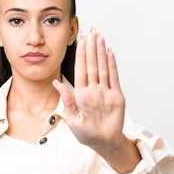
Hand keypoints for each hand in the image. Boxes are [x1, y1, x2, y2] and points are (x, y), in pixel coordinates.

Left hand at [53, 29, 139, 172]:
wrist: (104, 143)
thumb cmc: (86, 134)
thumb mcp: (72, 119)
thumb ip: (67, 101)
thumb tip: (56, 83)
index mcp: (81, 94)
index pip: (80, 70)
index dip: (81, 55)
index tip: (81, 40)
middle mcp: (93, 90)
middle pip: (92, 64)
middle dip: (91, 48)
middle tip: (92, 31)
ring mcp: (105, 92)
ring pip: (103, 67)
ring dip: (101, 52)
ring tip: (100, 36)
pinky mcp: (116, 96)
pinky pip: (114, 77)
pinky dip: (112, 65)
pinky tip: (110, 52)